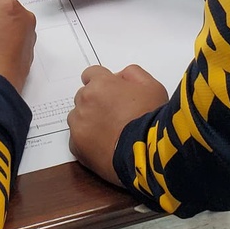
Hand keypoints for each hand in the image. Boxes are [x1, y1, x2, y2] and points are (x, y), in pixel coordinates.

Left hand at [68, 64, 168, 183]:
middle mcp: (85, 101)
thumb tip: (120, 76)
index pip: (90, 74)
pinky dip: (87, 141)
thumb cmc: (151, 120)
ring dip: (89, 120)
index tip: (108, 92)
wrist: (147, 154)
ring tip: (109, 132)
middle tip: (114, 115)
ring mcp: (79, 124)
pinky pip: (76, 138)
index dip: (100, 82)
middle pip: (83, 96)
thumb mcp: (153, 87)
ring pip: (77, 117)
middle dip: (95, 102)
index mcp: (101, 84)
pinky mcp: (76, 145)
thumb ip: (133, 74)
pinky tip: (104, 145)